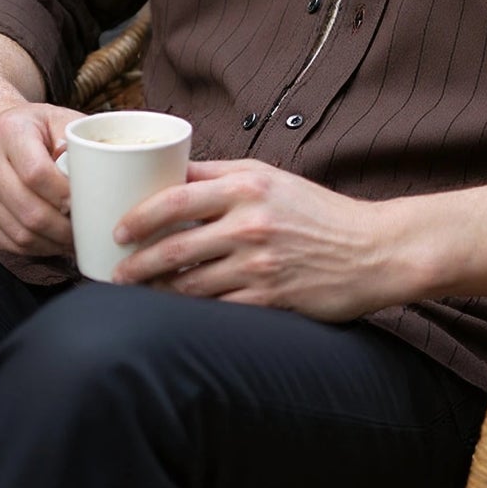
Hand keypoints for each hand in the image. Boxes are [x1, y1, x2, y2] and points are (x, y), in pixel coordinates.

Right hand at [0, 91, 85, 256]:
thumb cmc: (32, 127)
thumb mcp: (57, 117)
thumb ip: (77, 139)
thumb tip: (92, 171)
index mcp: (8, 131)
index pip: (37, 174)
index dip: (66, 195)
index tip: (89, 203)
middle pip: (30, 211)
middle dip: (65, 229)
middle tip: (90, 230)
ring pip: (20, 234)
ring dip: (54, 244)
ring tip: (78, 239)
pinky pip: (10, 244)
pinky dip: (38, 249)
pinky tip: (56, 242)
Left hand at [111, 159, 402, 320]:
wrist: (372, 250)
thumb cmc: (319, 212)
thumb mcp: (272, 178)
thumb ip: (222, 175)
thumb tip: (171, 173)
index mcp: (247, 186)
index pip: (176, 197)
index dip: (138, 215)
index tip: (117, 229)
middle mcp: (251, 223)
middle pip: (174, 245)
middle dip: (135, 263)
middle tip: (114, 273)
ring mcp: (260, 264)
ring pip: (189, 283)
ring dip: (155, 292)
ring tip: (136, 295)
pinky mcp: (271, 299)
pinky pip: (216, 309)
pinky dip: (191, 312)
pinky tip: (175, 313)